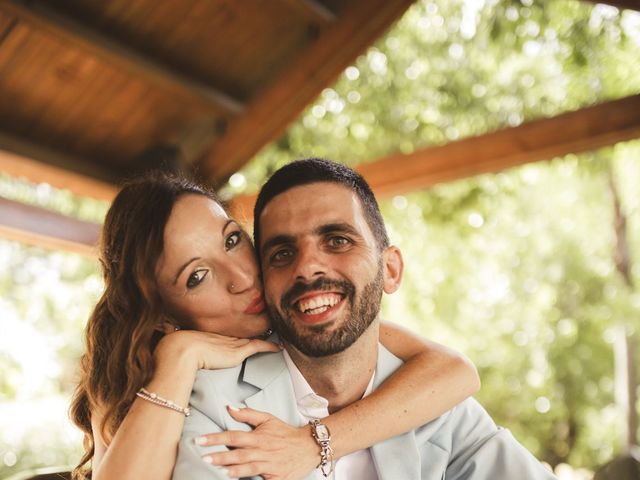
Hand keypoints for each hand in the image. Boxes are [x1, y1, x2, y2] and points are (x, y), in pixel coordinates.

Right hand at [155, 330, 280, 370]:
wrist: (179, 353)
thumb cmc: (172, 356)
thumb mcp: (175, 356)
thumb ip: (177, 361)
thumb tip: (168, 369)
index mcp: (208, 339)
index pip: (226, 337)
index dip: (235, 337)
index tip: (241, 337)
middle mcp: (221, 338)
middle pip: (240, 336)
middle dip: (251, 335)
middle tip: (264, 333)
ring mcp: (230, 344)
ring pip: (250, 339)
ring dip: (262, 339)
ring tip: (273, 339)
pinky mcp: (237, 351)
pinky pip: (258, 346)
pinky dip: (269, 346)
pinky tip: (278, 348)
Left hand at [197, 406, 318, 479]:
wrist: (309, 447)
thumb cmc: (285, 433)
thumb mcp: (268, 419)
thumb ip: (248, 414)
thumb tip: (229, 408)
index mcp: (259, 436)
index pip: (234, 436)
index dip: (216, 438)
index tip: (200, 440)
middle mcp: (263, 450)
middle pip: (238, 453)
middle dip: (220, 456)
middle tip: (203, 457)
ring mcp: (270, 465)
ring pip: (249, 468)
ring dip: (233, 470)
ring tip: (218, 471)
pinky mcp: (277, 478)